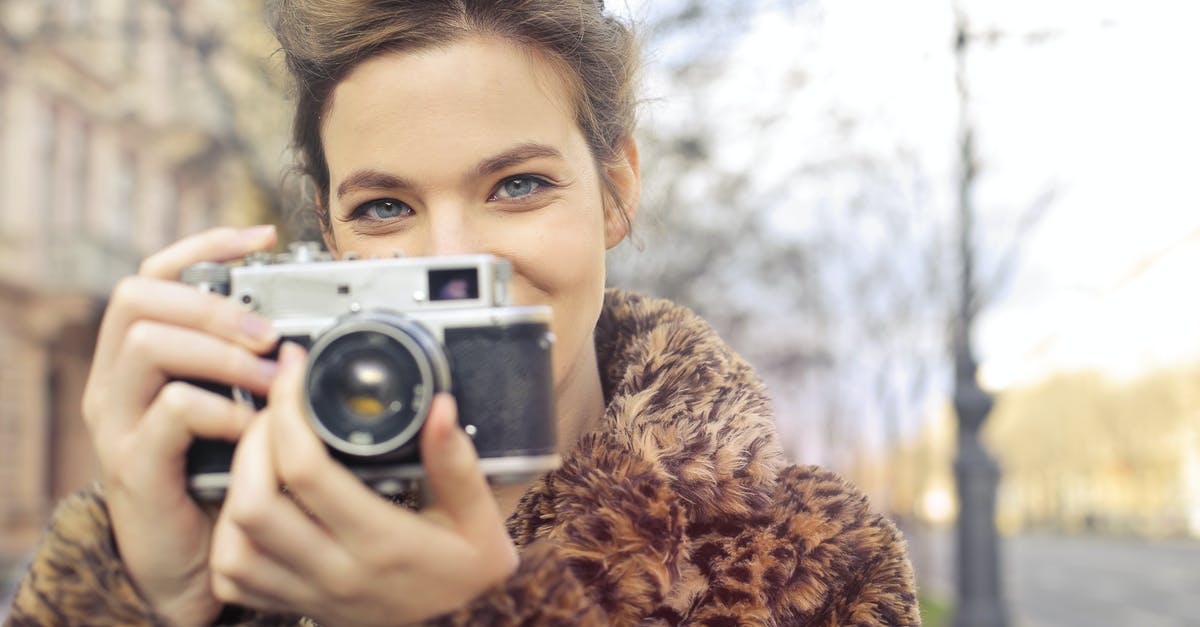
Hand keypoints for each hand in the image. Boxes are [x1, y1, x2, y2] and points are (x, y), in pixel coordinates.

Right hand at [82, 226, 280, 626]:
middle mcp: (116, 380)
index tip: (262, 237)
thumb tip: (304, 319)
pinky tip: (252, 427)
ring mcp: (118, 421)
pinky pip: (170, 411)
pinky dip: (221, 410)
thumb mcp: (232, 406)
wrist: (187, 561)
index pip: (153, 273)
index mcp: (139, 355)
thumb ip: (248, 364)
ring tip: (273, 376)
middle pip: (139, 297)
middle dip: (213, 303)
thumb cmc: (216, 476)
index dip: (204, 245)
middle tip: (270, 331)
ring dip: (223, 352)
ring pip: (149, 345)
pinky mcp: (134, 464)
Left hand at [209, 343, 518, 624]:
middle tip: (276, 407)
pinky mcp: (298, 609)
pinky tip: (253, 504)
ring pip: (233, 545)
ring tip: (261, 449)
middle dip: (251, 441)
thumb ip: (457, 463)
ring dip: (235, 489)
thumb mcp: (481, 519)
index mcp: (383, 542)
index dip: (290, 411)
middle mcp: (338, 572)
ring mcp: (311, 595)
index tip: (297, 371)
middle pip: (252, 503)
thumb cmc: (472, 577)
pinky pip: (235, 579)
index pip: (307, 471)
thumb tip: (439, 407)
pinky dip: (230, 537)